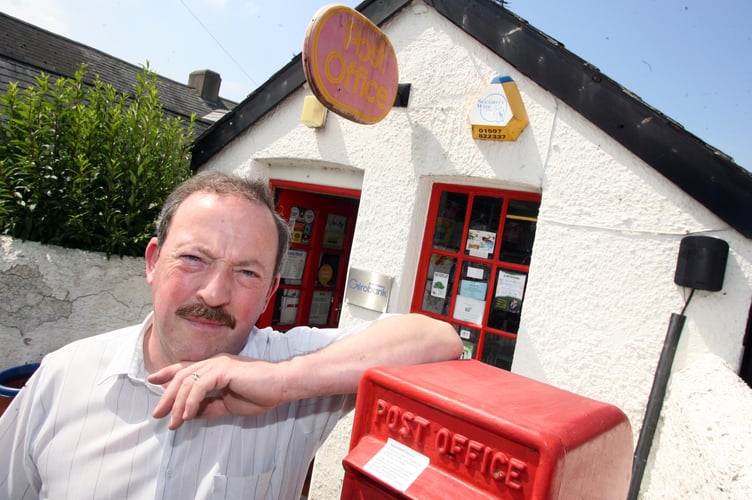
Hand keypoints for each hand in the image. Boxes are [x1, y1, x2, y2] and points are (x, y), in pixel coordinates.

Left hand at [148, 354, 285, 429]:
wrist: (281, 385)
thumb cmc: (261, 393)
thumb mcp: (228, 405)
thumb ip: (209, 407)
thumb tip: (189, 413)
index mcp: (216, 368)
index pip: (186, 368)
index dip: (167, 373)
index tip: (152, 380)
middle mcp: (214, 362)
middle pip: (181, 376)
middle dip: (166, 396)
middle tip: (157, 414)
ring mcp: (219, 365)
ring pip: (187, 381)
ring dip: (177, 404)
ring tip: (174, 422)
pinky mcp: (224, 370)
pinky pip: (200, 386)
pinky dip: (191, 401)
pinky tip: (188, 415)